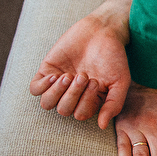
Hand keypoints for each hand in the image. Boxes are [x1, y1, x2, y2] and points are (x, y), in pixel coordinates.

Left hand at [29, 0, 136, 128]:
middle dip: (74, 94)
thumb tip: (103, 125)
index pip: (81, 114)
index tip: (95, 81)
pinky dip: (44, 85)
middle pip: (63, 110)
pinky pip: (35, 89)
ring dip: (58, 91)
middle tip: (84, 75)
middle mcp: (73, 94)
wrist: (102, 30)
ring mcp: (59, 83)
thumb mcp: (121, 81)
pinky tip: (56, 75)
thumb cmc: (114, 56)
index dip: (86, 101)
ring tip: (69, 75)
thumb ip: (114, 104)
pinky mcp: (47, 71)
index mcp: (90, 99)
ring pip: (47, 103)